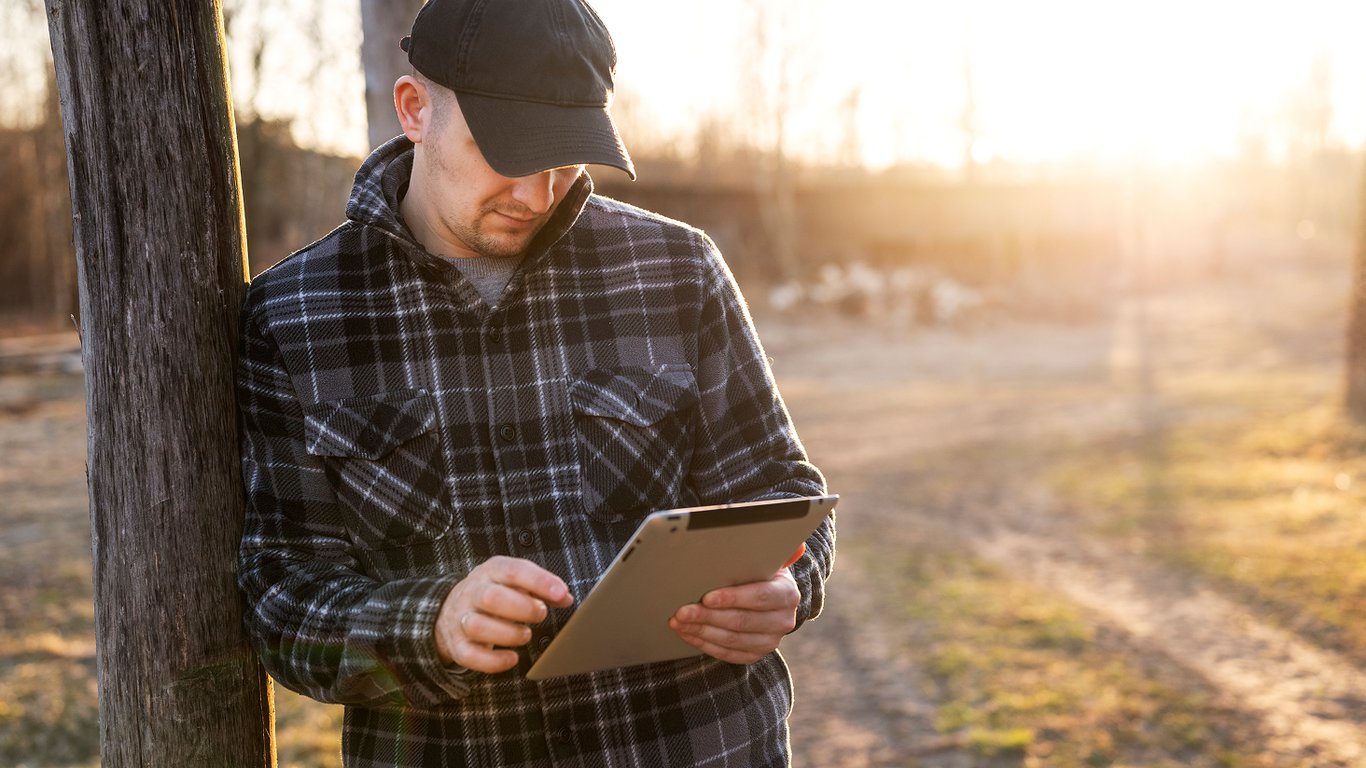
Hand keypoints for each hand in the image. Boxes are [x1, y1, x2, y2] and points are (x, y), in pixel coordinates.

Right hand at [434, 556, 572, 673]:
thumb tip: (565, 597)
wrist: (452, 608)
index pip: (514, 571)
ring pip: (478, 626)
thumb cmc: (495, 593)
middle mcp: (472, 592)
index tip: (560, 593)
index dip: (539, 581)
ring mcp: (461, 619)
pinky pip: (470, 656)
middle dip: (522, 608)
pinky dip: (493, 662)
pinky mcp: (457, 644)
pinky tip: (512, 658)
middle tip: (541, 614)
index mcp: (491, 572)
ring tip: (525, 634)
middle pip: (491, 597)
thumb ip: (541, 588)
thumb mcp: (515, 582)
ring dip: (508, 634)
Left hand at [668, 555, 802, 664]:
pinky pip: (727, 654)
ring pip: (731, 640)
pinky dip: (703, 644)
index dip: (732, 598)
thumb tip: (796, 546)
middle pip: (741, 621)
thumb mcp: (767, 559)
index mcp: (787, 594)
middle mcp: (783, 621)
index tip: (707, 597)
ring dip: (701, 631)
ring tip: (678, 621)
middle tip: (682, 611)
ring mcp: (770, 641)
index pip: (760, 598)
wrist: (768, 600)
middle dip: (708, 616)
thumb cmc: (759, 573)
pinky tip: (686, 633)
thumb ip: (776, 551)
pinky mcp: (755, 654)